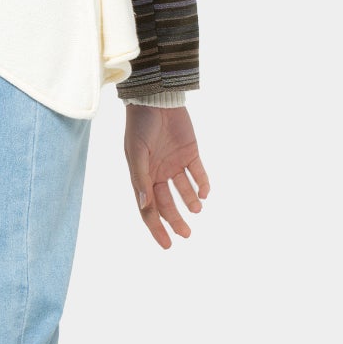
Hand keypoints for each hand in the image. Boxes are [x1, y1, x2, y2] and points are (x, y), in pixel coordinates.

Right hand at [123, 104, 209, 247]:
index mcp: (142, 177)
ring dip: (190, 202)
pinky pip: (198, 173)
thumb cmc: (140, 125)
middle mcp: (158, 173)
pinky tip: (205, 193)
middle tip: (186, 234)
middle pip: (168, 204)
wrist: (156, 98)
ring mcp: (174, 164)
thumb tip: (144, 206)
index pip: (149, 209)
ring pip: (184, 191)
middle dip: (176, 220)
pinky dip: (202, 184)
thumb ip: (140, 179)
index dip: (157, 228)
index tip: (167, 245)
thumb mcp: (137, 153)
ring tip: (196, 210)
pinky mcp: (190, 153)